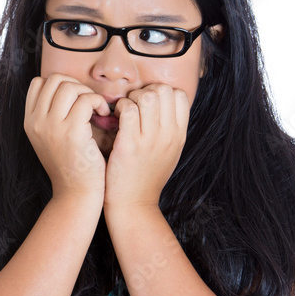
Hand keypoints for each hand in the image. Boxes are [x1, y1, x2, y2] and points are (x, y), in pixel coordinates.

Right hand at [24, 73, 107, 201]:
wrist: (76, 194)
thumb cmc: (70, 166)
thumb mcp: (50, 139)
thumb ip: (51, 115)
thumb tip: (67, 89)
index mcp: (29, 122)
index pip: (38, 82)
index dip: (60, 84)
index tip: (74, 99)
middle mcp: (36, 122)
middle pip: (54, 79)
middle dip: (76, 85)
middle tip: (88, 102)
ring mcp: (51, 126)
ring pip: (69, 86)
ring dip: (88, 93)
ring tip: (96, 109)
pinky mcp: (71, 132)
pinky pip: (86, 100)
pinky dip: (98, 102)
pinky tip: (103, 115)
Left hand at [104, 84, 188, 208]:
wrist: (134, 204)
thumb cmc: (146, 176)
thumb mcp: (168, 152)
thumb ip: (168, 128)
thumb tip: (162, 103)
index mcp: (179, 135)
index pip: (179, 95)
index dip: (161, 92)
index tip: (147, 104)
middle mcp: (169, 135)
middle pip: (163, 90)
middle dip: (145, 91)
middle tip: (133, 106)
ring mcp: (151, 139)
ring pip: (146, 96)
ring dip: (131, 98)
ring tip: (123, 112)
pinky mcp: (130, 144)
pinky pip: (128, 110)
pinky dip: (119, 108)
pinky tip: (114, 119)